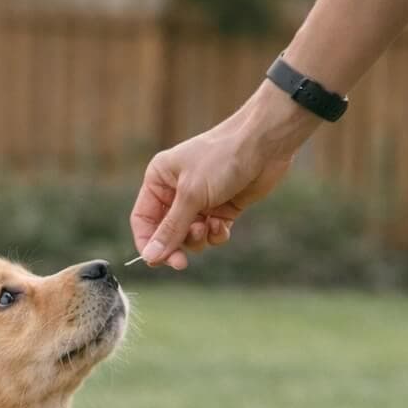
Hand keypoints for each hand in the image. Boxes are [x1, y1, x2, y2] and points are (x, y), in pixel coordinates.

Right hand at [130, 83, 312, 268]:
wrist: (264, 145)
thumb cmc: (221, 158)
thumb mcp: (191, 195)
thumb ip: (171, 229)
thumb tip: (150, 257)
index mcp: (159, 180)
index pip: (143, 219)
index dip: (147, 242)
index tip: (156, 261)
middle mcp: (176, 191)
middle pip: (165, 232)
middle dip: (175, 246)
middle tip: (180, 262)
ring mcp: (200, 201)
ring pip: (189, 236)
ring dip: (197, 239)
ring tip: (207, 227)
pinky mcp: (222, 209)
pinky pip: (211, 234)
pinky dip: (215, 234)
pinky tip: (222, 225)